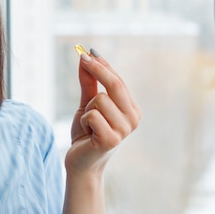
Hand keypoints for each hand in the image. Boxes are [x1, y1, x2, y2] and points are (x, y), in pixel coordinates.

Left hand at [66, 49, 140, 175]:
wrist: (80, 162)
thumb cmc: (86, 133)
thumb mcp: (87, 104)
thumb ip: (89, 82)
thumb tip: (86, 57)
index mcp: (131, 109)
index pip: (118, 81)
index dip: (103, 65)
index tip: (89, 51)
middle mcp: (133, 118)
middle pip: (114, 84)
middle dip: (97, 69)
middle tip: (82, 57)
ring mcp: (124, 130)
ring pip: (99, 99)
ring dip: (87, 110)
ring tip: (88, 125)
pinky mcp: (111, 139)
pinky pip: (91, 115)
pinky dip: (83, 122)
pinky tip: (88, 134)